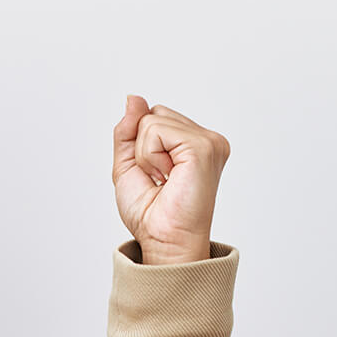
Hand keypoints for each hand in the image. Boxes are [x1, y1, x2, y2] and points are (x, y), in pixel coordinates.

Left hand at [112, 94, 230, 263]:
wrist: (163, 239)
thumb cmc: (151, 212)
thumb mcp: (128, 165)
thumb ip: (128, 131)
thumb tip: (133, 98)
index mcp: (194, 143)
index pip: (153, 117)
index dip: (139, 145)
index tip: (153, 175)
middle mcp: (207, 139)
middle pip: (152, 114)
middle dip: (141, 149)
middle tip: (158, 180)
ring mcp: (209, 141)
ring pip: (151, 120)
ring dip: (144, 155)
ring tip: (163, 180)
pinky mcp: (203, 146)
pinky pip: (156, 130)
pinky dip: (149, 156)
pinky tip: (167, 177)